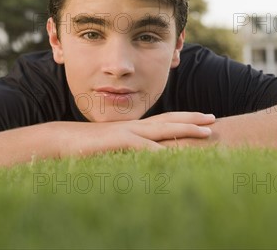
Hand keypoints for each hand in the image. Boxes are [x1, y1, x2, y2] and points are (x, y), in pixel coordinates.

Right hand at [52, 112, 214, 156]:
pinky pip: (143, 146)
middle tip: (213, 119)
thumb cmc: (86, 146)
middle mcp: (135, 126)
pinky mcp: (118, 141)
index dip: (184, 119)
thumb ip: (127, 148)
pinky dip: (160, 151)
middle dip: (193, 119)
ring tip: (206, 132)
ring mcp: (127, 132)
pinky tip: (175, 156)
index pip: (164, 120)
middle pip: (169, 120)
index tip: (203, 119)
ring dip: (186, 130)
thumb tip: (141, 156)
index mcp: (134, 128)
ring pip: (163, 130)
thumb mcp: (112, 147)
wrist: (62, 140)